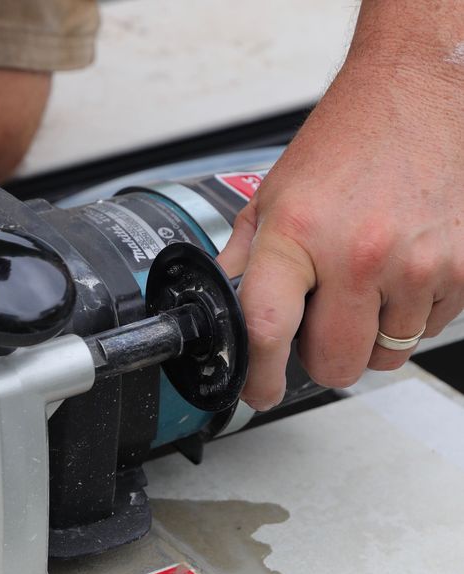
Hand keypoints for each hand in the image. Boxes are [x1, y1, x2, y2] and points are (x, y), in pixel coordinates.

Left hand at [218, 51, 463, 409]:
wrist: (416, 93)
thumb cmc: (345, 144)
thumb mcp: (274, 196)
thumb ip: (245, 259)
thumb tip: (221, 306)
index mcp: (298, 236)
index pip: (268, 331)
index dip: (259, 377)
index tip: (259, 392)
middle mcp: (360, 255)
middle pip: (334, 365)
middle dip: (322, 357)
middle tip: (322, 323)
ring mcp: (416, 264)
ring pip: (385, 355)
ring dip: (371, 335)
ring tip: (366, 284)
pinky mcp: (461, 268)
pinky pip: (428, 330)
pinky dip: (411, 314)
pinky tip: (400, 273)